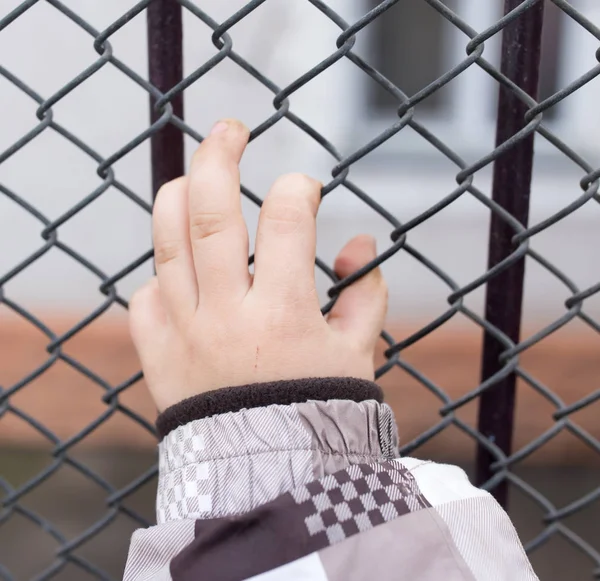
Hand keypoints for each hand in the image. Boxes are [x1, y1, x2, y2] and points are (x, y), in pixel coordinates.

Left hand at [129, 119, 387, 411]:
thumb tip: (358, 245)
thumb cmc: (318, 411)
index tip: (306, 188)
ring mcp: (184, 331)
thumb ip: (364, 294)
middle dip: (221, 154)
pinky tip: (185, 272)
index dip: (298, 187)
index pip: (285, 219)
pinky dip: (164, 273)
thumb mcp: (357, 354)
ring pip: (166, 239)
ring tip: (195, 177)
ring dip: (179, 195)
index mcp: (283, 313)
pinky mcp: (158, 353)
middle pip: (210, 209)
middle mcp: (226, 314)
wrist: (268, 476)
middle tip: (232, 128)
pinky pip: (146, 294)